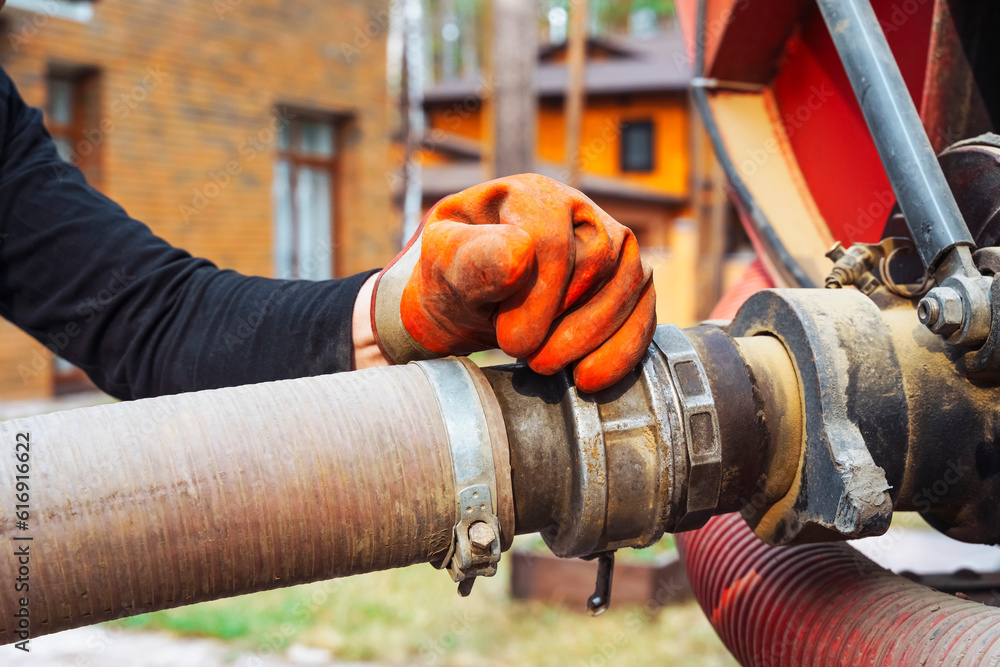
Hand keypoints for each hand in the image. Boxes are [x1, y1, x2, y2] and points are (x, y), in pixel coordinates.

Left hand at [370, 173, 655, 391]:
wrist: (468, 303)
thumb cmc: (454, 278)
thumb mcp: (444, 267)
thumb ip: (472, 260)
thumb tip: (518, 255)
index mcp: (531, 195)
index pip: (552, 240)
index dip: (537, 299)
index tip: (510, 342)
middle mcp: (579, 209)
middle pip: (597, 260)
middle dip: (564, 322)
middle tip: (527, 357)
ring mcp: (611, 242)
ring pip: (628, 285)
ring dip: (592, 338)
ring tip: (547, 365)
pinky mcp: (629, 280)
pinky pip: (644, 311)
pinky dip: (621, 350)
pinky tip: (589, 378)